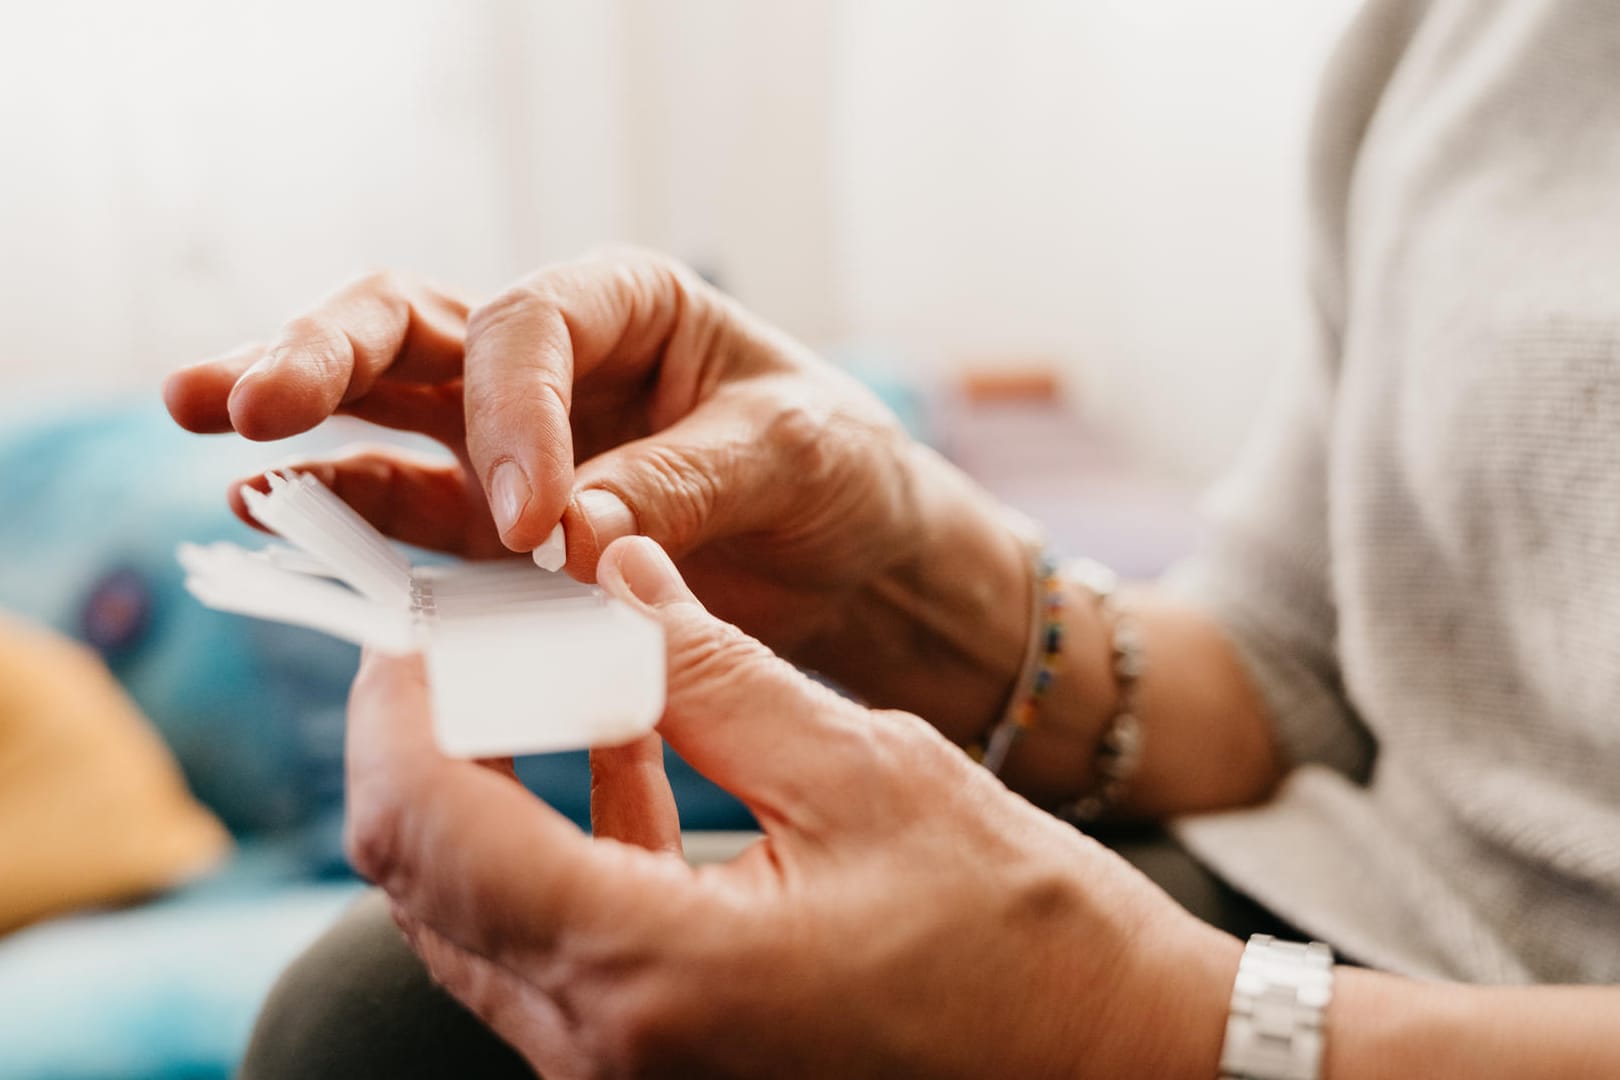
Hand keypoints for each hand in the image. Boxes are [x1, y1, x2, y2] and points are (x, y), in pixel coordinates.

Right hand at [162, 251, 923, 652]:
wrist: (854, 554)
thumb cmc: (835, 470)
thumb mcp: (789, 456)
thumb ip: (678, 486)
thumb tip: (564, 539)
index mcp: (626, 304)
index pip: (528, 329)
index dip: (512, 414)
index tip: (534, 521)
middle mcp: (552, 360)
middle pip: (411, 329)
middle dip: (324, 353)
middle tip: (249, 399)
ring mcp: (509, 439)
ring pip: (380, 406)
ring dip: (294, 419)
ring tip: (207, 425)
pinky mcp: (498, 523)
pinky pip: (410, 509)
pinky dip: (349, 514)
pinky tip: (275, 512)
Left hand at [345, 536, 1238, 1077]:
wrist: (1116, 1072)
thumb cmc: (1025, 940)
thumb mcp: (867, 773)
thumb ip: (714, 673)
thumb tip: (616, 574)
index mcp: (649, 972)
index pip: (429, 827)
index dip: (400, 704)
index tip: (427, 618)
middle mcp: (607, 1049)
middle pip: (427, 878)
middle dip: (433, 736)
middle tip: (484, 632)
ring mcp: (626, 1076)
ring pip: (481, 915)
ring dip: (494, 785)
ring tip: (561, 671)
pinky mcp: (661, 1070)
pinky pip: (558, 951)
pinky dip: (565, 842)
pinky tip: (630, 753)